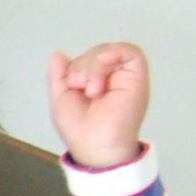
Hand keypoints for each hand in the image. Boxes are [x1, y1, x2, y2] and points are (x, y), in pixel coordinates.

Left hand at [49, 43, 148, 170]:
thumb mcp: (61, 98)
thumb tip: (57, 54)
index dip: (75, 67)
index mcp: (96, 82)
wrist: (94, 144)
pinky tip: (103, 64)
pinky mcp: (138, 77)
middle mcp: (112, 78)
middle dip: (82, 66)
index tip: (73, 86)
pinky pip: (130, 51)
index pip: (85, 59)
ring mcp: (125, 77)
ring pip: (109, 51)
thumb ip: (60, 76)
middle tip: (81, 87)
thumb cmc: (79, 129)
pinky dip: (113, 53)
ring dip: (94, 65)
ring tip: (92, 89)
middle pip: (96, 53)